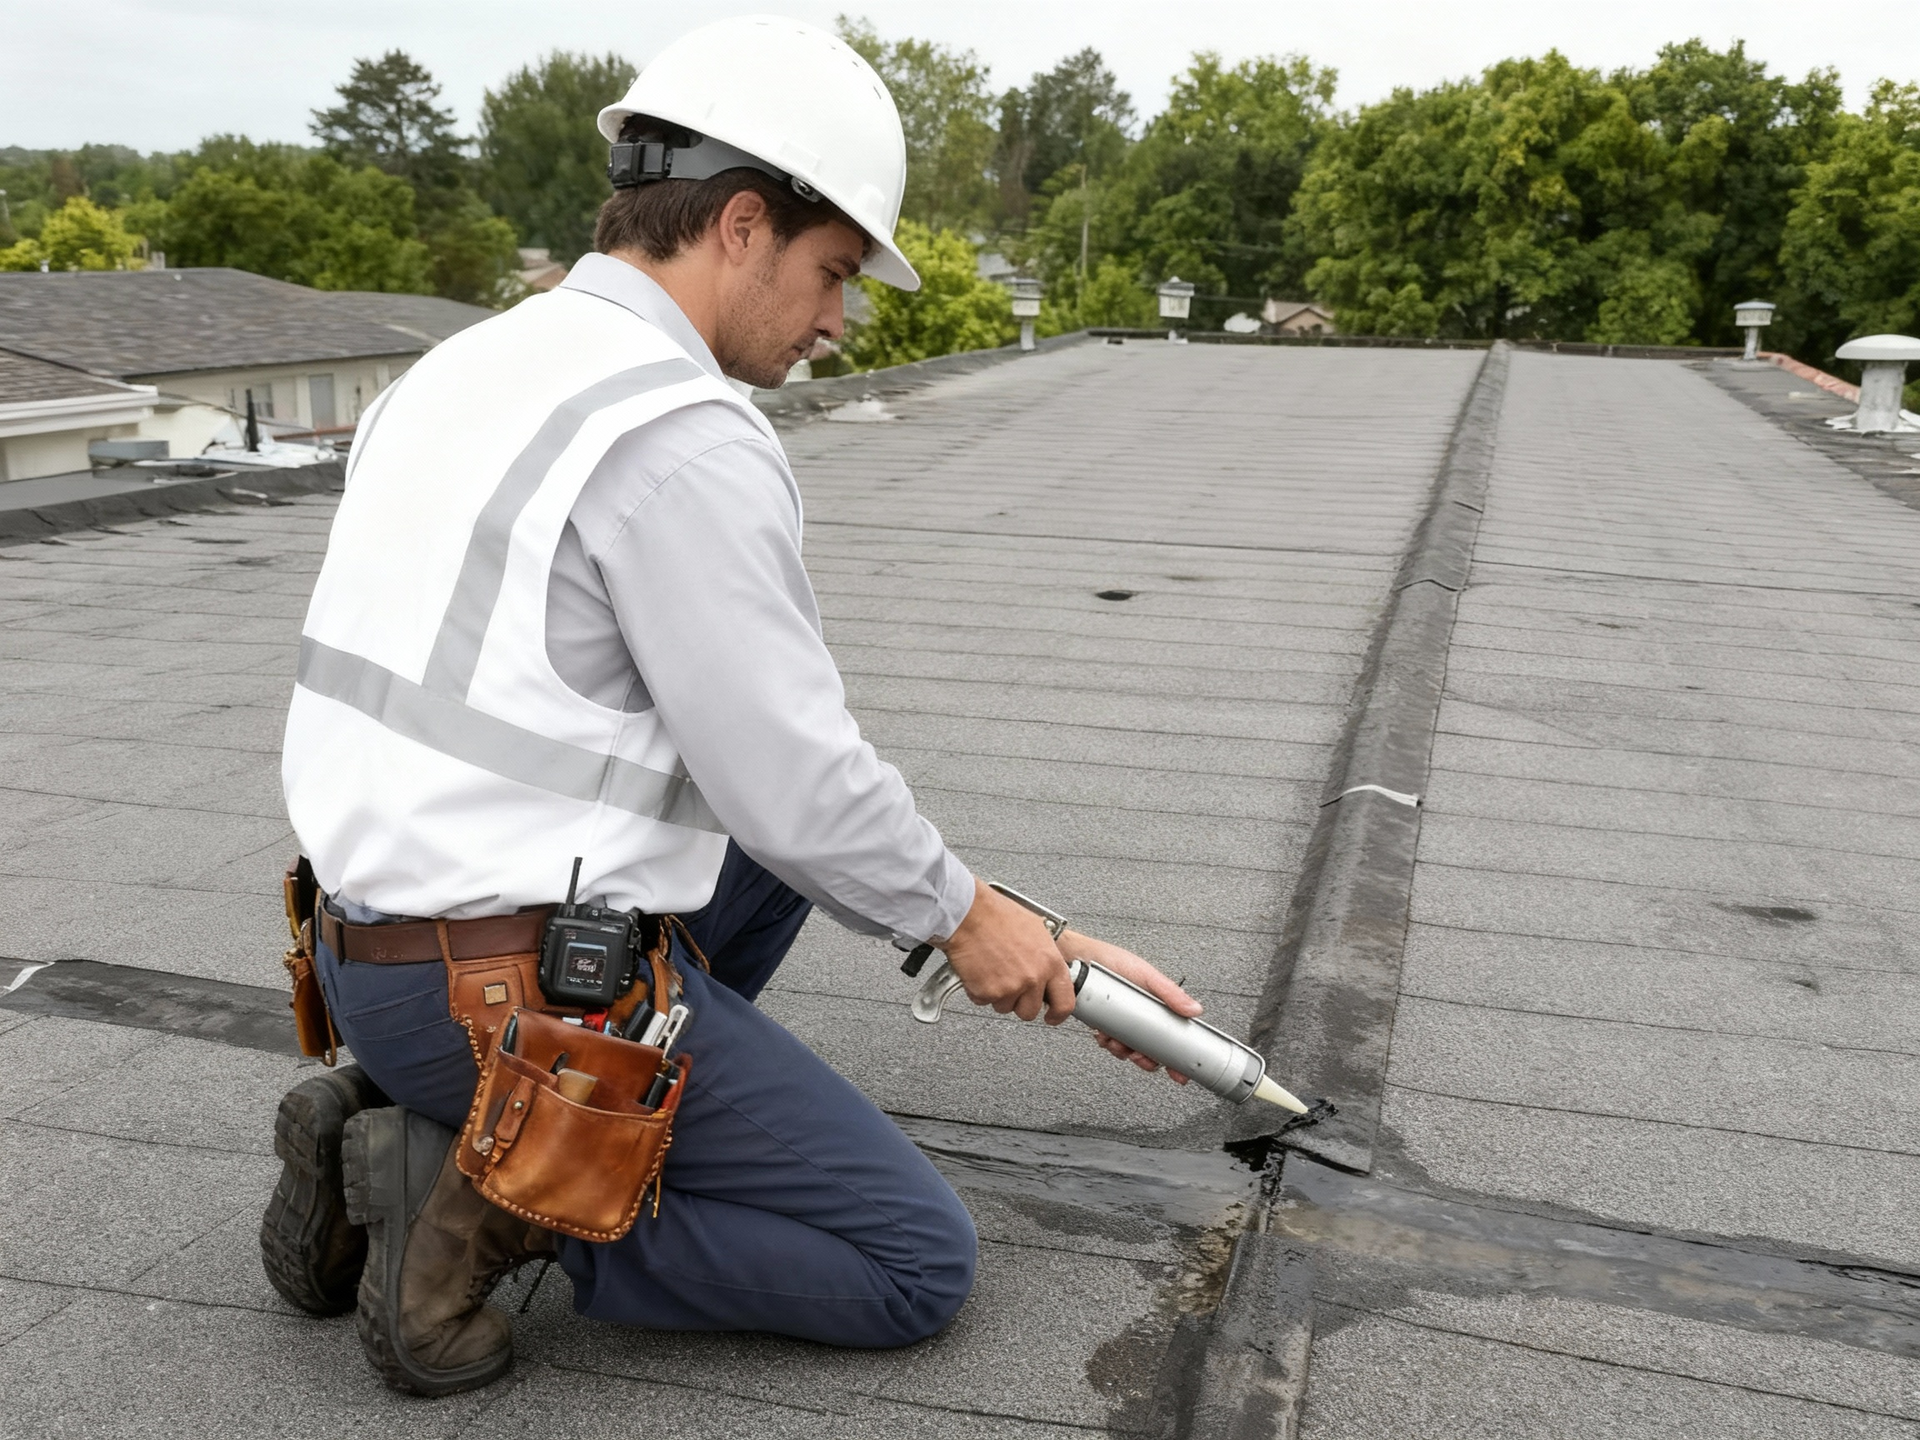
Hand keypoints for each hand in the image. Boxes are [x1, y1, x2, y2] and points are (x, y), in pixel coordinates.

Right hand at [940, 879, 1076, 1022]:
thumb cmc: (996, 915)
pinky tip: (979, 969)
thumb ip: (1044, 957)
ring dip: (997, 994)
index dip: (1057, 1014)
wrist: (968, 913)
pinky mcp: (987, 993)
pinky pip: (983, 1001)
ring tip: (991, 968)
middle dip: (1019, 1002)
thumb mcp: (1035, 930)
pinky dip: (978, 989)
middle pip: (1029, 1011)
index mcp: (1050, 962)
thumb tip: (1047, 970)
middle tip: (1009, 983)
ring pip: (1005, 1007)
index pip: (1065, 1003)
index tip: (1052, 1016)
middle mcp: (1033, 978)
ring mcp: (1010, 988)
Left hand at [1057, 930, 1200, 1083]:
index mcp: (1156, 1004)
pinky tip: (1105, 1034)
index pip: (1173, 1034)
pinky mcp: (1105, 1023)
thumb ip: (1170, 993)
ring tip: (1118, 1040)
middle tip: (1142, 1057)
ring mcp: (1122, 1020)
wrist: (1076, 960)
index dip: (1177, 1056)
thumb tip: (1194, 1010)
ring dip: (1124, 1050)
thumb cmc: (1110, 960)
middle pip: (1151, 1048)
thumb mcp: (1145, 974)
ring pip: (1129, 1049)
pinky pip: (1109, 1043)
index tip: (1179, 1073)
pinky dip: (1107, 1043)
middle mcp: (1141, 1014)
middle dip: (1146, 1058)